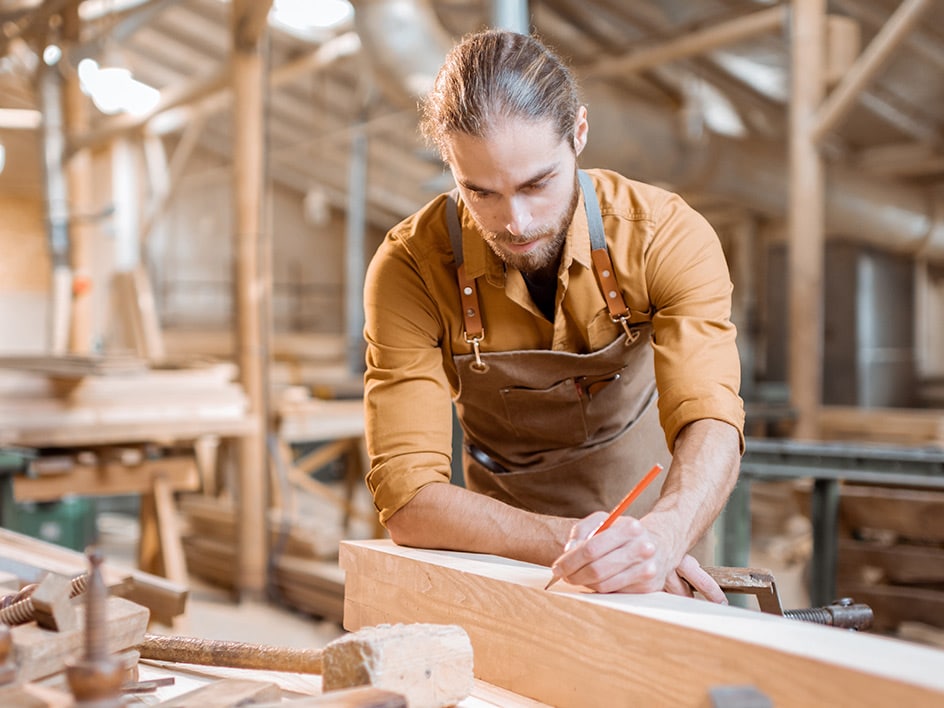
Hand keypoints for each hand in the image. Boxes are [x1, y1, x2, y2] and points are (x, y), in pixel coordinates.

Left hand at [548, 513, 726, 603]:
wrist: (661, 544)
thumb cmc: (624, 532)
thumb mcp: (604, 520)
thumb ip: (582, 530)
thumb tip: (568, 550)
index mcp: (630, 528)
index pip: (591, 548)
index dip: (570, 560)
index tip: (557, 567)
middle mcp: (643, 549)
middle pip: (596, 569)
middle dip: (574, 575)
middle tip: (563, 576)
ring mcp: (648, 570)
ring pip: (604, 585)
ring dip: (584, 584)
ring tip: (577, 577)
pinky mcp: (649, 587)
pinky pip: (614, 593)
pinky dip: (600, 589)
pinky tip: (596, 581)